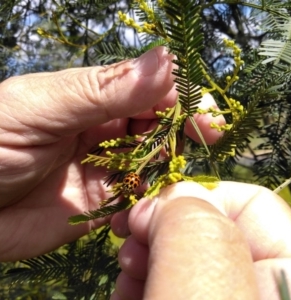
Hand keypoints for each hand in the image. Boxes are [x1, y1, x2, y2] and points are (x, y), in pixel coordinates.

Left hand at [0, 47, 223, 260]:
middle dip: (180, 132)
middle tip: (205, 139)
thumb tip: (166, 61)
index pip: (147, 92)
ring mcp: (105, 168)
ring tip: (173, 176)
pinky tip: (151, 204)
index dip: (176, 100)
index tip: (202, 115)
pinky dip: (149, 201)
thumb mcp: (42, 107)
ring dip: (168, 168)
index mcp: (91, 99)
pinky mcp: (103, 203)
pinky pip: (137, 199)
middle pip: (156, 126)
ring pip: (152, 162)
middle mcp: (103, 131)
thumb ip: (104, 89)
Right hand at [111, 181, 290, 299]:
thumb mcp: (197, 291)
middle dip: (162, 229)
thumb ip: (194, 230)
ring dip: (150, 259)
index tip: (142, 214)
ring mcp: (241, 296)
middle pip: (216, 230)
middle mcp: (274, 286)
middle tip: (128, 247)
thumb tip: (173, 196)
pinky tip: (130, 293)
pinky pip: (183, 282)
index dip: (192, 197)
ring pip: (193, 258)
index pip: (251, 203)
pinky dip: (152, 283)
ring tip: (126, 276)